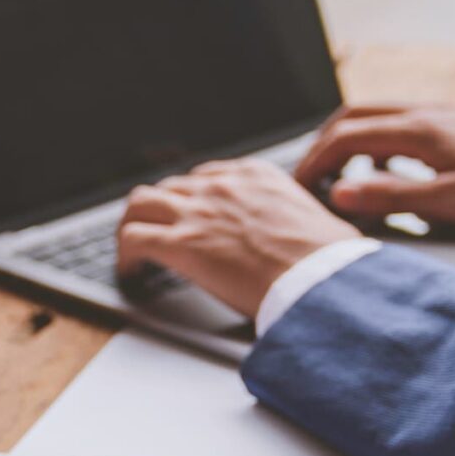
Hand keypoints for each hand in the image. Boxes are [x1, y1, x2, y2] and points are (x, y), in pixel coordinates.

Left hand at [118, 160, 347, 319]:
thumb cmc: (329, 261)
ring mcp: (197, 212)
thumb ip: (300, 221)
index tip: (189, 214)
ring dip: (134, 224)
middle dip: (162, 211)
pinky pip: (132, 237)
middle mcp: (221, 186)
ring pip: (141, 204)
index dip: (191, 198)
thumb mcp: (321, 222)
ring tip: (133, 246)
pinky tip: (130, 270)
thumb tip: (316, 239)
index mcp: (256, 176)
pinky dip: (124, 254)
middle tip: (158, 232)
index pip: (206, 176)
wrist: (320, 280)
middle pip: (171, 187)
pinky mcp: (180, 244)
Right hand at [295, 104, 454, 227]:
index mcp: (419, 131)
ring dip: (348, 139)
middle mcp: (426, 112)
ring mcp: (442, 112)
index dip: (313, 163)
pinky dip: (376, 138)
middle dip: (322, 146)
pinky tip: (387, 164)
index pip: (344, 138)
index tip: (298, 188)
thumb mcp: (451, 202)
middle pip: (353, 116)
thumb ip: (392, 197)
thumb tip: (341, 194)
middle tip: (308, 177)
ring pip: (376, 114)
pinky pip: (400, 119)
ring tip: (338, 172)